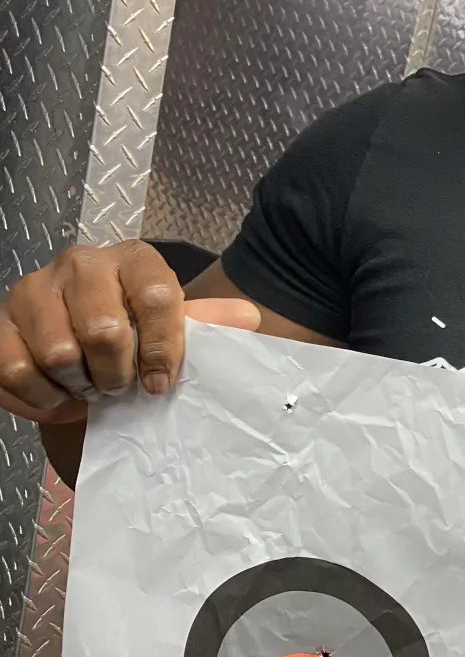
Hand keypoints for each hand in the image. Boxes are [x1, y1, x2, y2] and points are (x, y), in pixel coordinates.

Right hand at [0, 241, 259, 423]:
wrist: (76, 333)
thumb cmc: (134, 330)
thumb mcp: (174, 323)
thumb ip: (211, 322)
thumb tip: (247, 317)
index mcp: (133, 259)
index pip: (159, 298)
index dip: (164, 349)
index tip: (160, 383)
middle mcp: (81, 263)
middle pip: (104, 330)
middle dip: (116, 374)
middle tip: (119, 387)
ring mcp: (35, 288)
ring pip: (58, 353)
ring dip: (79, 386)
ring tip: (90, 388)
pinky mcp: (0, 321)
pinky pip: (16, 369)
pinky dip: (41, 397)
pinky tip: (58, 395)